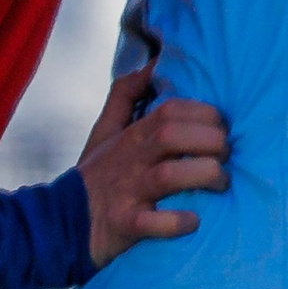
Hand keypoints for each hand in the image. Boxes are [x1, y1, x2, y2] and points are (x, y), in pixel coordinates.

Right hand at [77, 70, 228, 266]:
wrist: (60, 224)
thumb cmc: (95, 176)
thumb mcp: (105, 130)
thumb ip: (126, 95)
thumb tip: (151, 63)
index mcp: (131, 135)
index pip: (171, 110)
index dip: (204, 114)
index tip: (222, 127)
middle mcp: (130, 160)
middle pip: (172, 136)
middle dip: (210, 142)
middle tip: (226, 157)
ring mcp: (127, 192)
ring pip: (168, 175)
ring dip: (203, 176)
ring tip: (221, 184)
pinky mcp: (125, 225)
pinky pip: (153, 223)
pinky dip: (177, 222)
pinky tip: (193, 221)